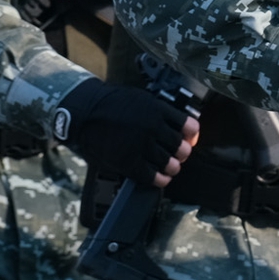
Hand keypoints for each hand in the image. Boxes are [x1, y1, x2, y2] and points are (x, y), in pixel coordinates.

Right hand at [54, 78, 199, 187]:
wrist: (86, 111)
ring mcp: (140, 145)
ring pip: (168, 162)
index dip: (192, 134)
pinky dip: (160, 179)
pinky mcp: (128, 161)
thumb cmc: (112, 103)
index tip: (191, 137)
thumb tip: (177, 122)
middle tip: (180, 154)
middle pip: (180, 146)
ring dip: (173, 167)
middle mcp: (153, 128)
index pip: (189, 126)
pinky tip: (162, 178)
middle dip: (183, 152)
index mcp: (159, 110)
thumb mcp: (143, 99)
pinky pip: (150, 175)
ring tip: (171, 167)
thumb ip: (160, 111)